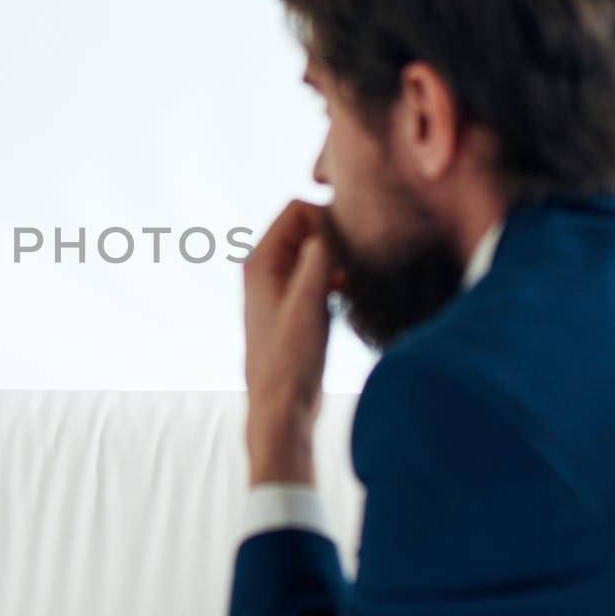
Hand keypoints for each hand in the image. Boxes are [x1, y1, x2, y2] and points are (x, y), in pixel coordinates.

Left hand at [243, 199, 336, 484]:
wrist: (281, 407)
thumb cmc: (290, 359)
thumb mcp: (308, 305)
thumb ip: (316, 262)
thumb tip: (326, 225)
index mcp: (260, 261)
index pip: (295, 209)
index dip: (325, 218)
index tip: (347, 246)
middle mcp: (264, 268)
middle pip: (305, 225)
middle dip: (332, 236)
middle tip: (354, 262)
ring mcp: (277, 286)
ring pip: (313, 250)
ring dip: (335, 257)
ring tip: (351, 279)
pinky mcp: (292, 304)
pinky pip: (317, 272)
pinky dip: (334, 275)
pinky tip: (347, 293)